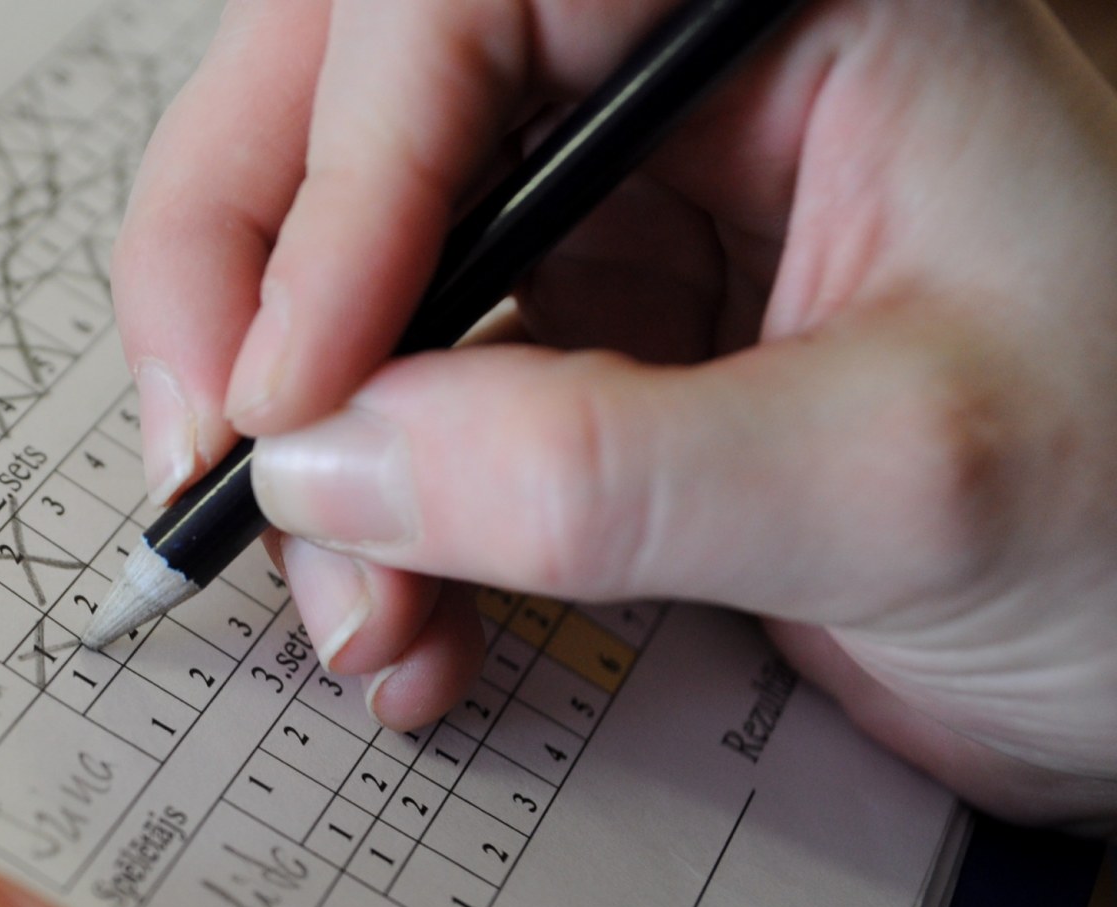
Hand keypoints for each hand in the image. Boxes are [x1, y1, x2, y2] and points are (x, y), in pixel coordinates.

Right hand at [112, 0, 1116, 834]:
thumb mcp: (904, 480)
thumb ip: (609, 467)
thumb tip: (334, 460)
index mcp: (764, 18)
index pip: (458, 12)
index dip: (336, 190)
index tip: (288, 391)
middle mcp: (661, 95)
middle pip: (339, 116)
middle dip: (249, 305)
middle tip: (222, 469)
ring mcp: (611, 226)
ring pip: (339, 275)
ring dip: (299, 450)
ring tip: (355, 611)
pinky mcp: (581, 353)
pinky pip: (396, 405)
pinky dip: (360, 524)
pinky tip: (404, 625)